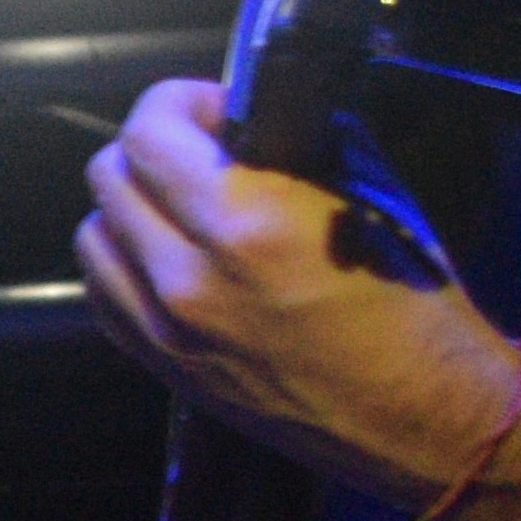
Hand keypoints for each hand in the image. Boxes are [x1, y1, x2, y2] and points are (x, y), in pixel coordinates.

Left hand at [73, 80, 520, 504]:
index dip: (176, 102)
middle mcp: (192, 277)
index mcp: (248, 224)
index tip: (211, 107)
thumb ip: (295, 147)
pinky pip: (105, 291)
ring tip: (181, 205)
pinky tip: (168, 255)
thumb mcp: (372, 198)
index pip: (149, 132)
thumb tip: (250, 117)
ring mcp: (169, 328)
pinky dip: (124, 261)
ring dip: (129, 205)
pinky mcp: (164, 366)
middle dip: (152, 146)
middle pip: (110, 176)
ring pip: (93, 234)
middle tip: (201, 148)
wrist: (427, 419)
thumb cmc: (416, 309)